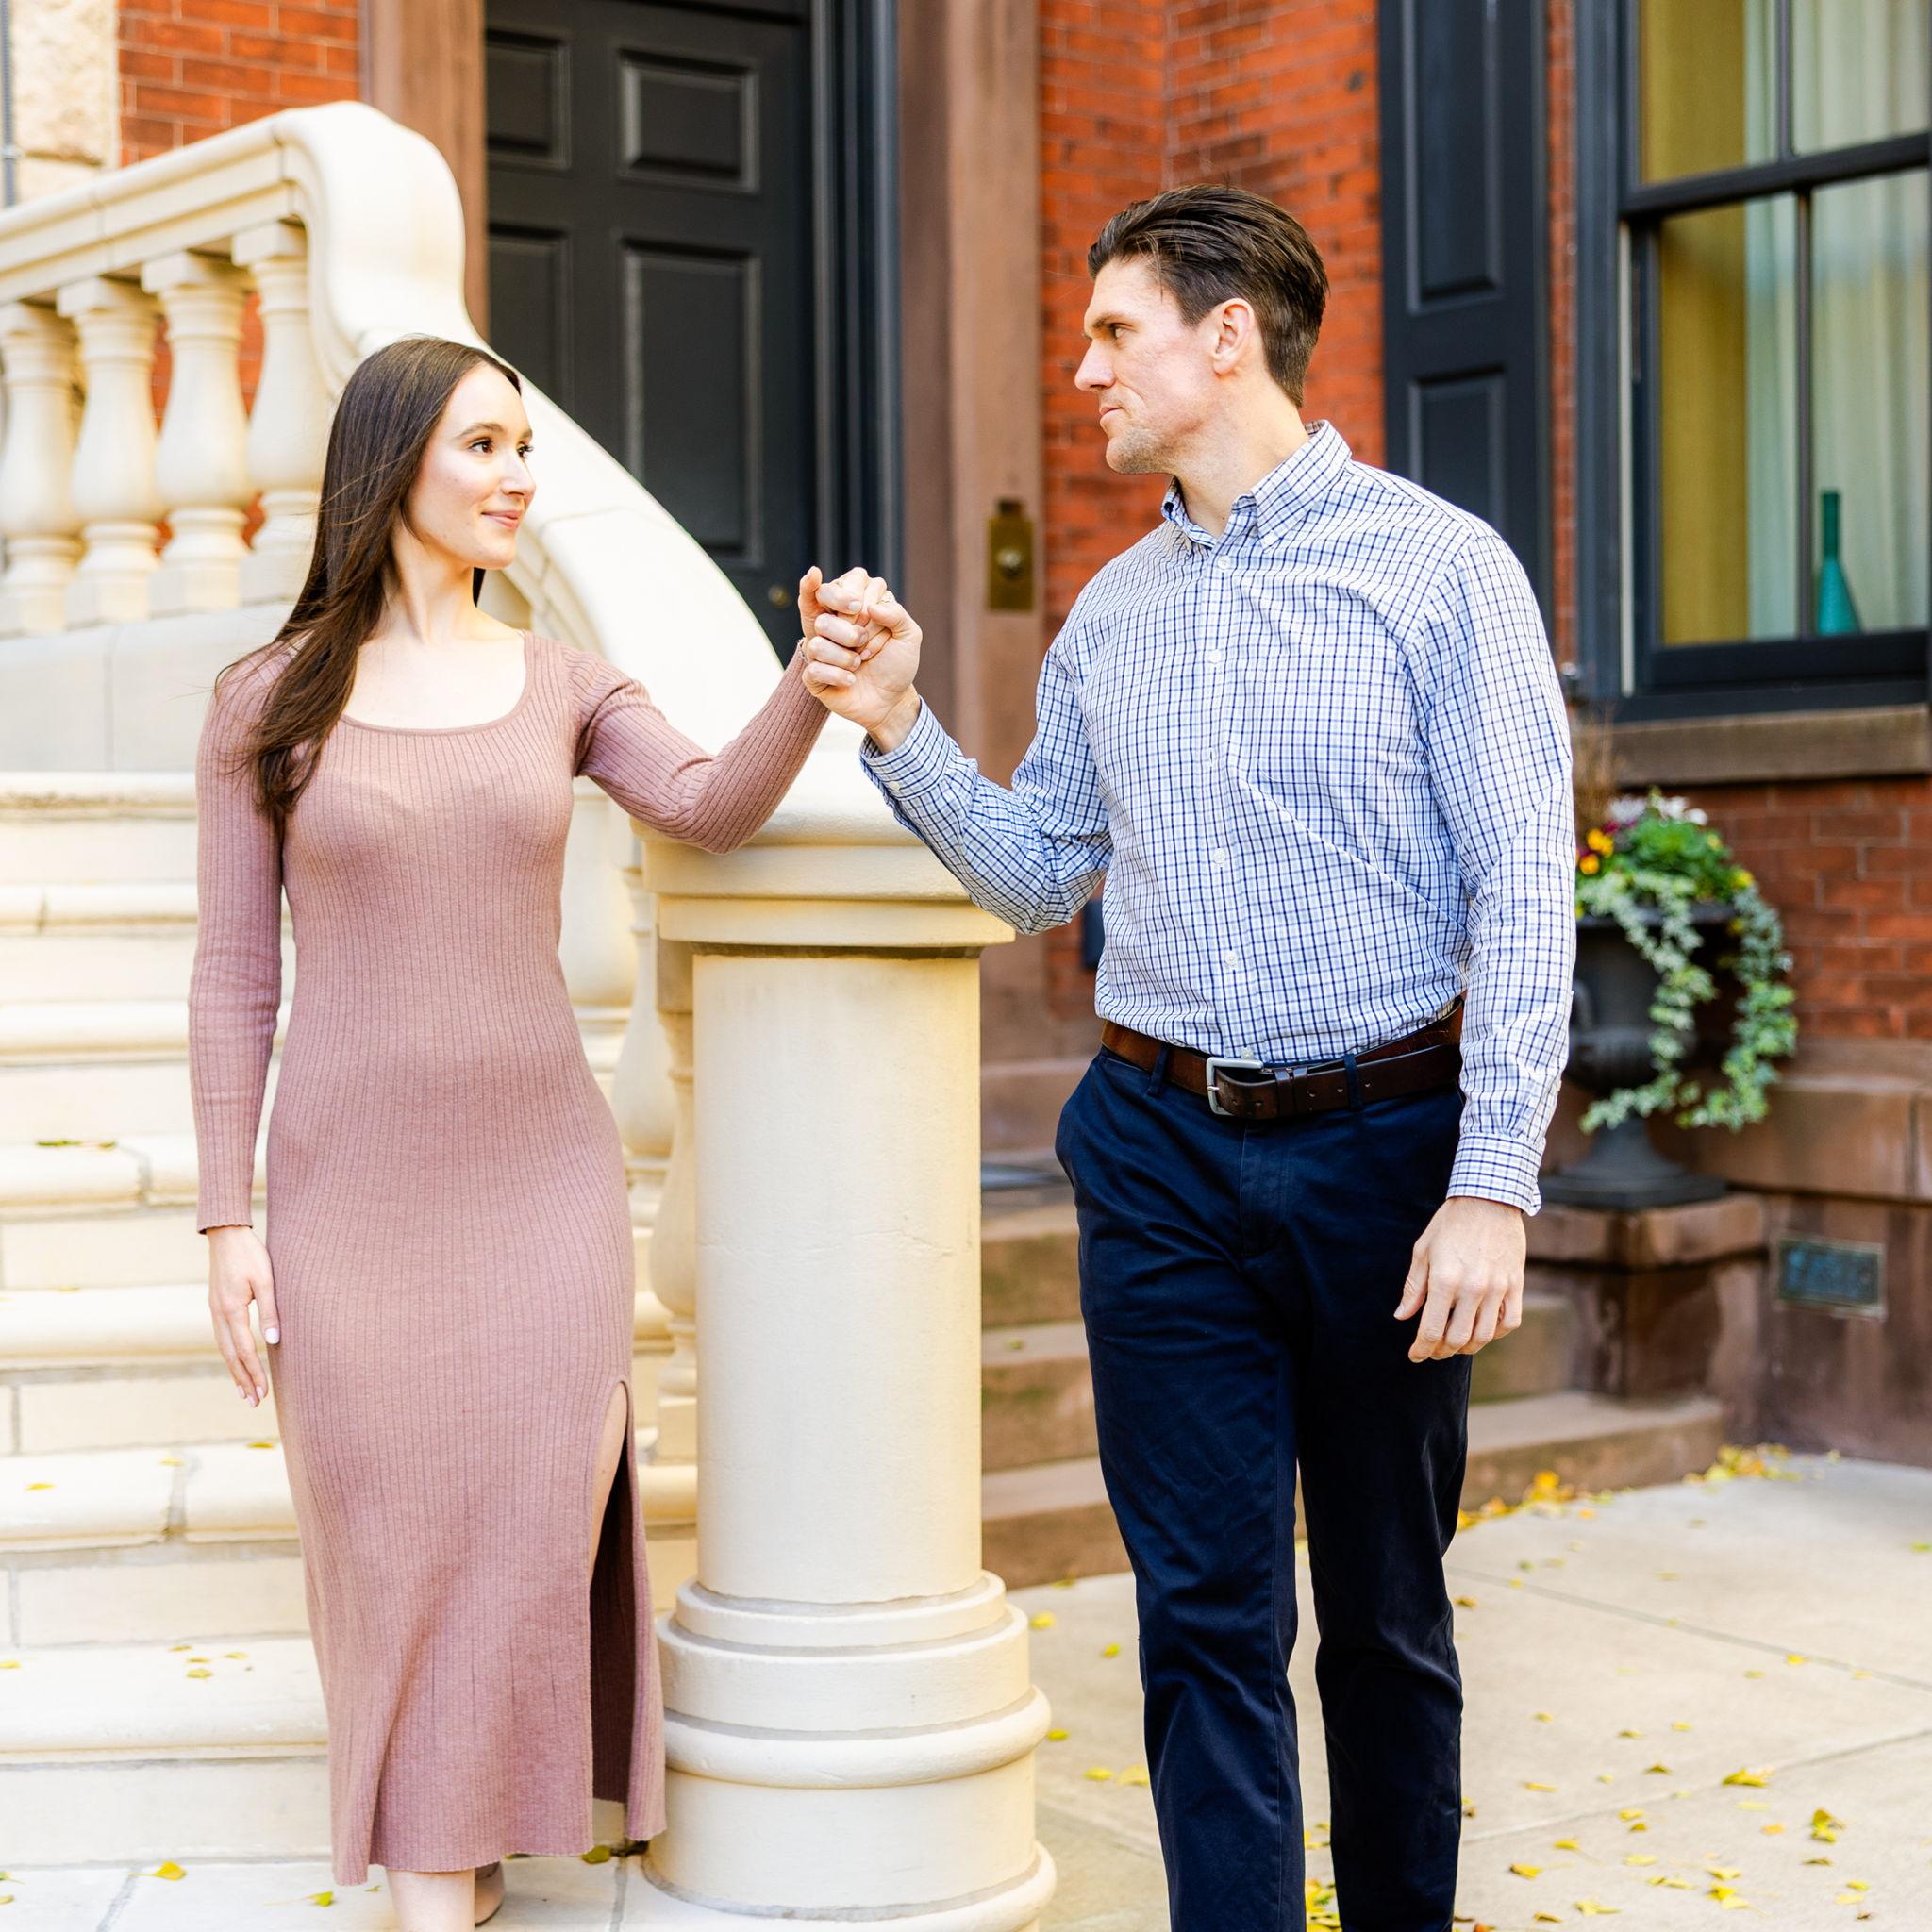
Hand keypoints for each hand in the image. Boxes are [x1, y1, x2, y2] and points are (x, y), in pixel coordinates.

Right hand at [208, 1224, 277, 1406]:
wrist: (226, 1234)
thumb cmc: (251, 1255)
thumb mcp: (267, 1280)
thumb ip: (270, 1311)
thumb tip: (273, 1343)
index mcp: (232, 1310)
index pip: (244, 1351)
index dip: (254, 1373)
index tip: (263, 1393)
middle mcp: (219, 1314)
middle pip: (230, 1355)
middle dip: (242, 1379)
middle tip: (253, 1402)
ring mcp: (214, 1310)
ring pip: (222, 1348)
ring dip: (233, 1370)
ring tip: (243, 1391)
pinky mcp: (215, 1305)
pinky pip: (221, 1336)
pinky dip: (228, 1354)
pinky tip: (234, 1361)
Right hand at [797, 564, 921, 742]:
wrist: (890, 701)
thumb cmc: (896, 664)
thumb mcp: (908, 636)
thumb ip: (897, 614)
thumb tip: (871, 607)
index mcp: (852, 605)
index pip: (847, 581)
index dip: (857, 598)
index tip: (869, 615)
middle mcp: (832, 620)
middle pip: (823, 601)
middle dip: (850, 625)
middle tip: (863, 639)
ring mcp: (819, 645)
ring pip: (819, 637)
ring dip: (848, 655)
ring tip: (859, 662)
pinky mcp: (812, 673)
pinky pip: (814, 668)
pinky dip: (839, 676)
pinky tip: (851, 680)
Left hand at [1393, 1195, 1524, 1362]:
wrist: (1489, 1199)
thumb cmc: (1450, 1224)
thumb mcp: (1423, 1251)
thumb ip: (1413, 1287)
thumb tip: (1402, 1316)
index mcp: (1444, 1279)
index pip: (1431, 1329)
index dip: (1421, 1349)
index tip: (1414, 1355)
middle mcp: (1472, 1288)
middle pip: (1457, 1339)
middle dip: (1441, 1351)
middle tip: (1433, 1351)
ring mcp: (1498, 1287)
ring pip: (1484, 1336)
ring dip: (1467, 1346)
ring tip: (1455, 1344)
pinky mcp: (1516, 1284)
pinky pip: (1509, 1322)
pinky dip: (1495, 1333)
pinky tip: (1482, 1329)